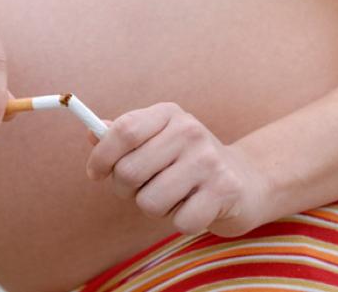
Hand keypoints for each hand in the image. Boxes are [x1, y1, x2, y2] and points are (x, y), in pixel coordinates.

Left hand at [85, 102, 270, 236]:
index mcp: (168, 114)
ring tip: (174, 197)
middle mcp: (190, 131)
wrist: (246, 180)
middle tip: (142, 189)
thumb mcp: (157, 140)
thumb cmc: (187, 162)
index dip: (101, 156)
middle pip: (129, 172)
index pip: (123, 130)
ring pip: (149, 202)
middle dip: (126, 190)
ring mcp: (209, 160)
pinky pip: (178, 221)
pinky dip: (181, 222)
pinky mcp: (224, 191)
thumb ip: (124, 137)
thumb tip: (91, 132)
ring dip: (155, 209)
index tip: (96, 174)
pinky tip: (195, 207)